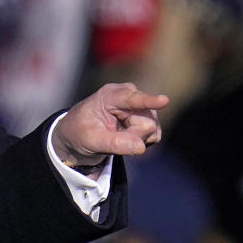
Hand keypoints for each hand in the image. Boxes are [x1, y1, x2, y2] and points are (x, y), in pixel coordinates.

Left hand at [52, 83, 167, 168]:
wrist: (78, 136)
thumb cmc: (79, 133)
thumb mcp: (90, 140)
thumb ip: (114, 143)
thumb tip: (141, 147)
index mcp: (110, 95)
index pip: (132, 98)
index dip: (148, 100)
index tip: (164, 100)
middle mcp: (129, 96)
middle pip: (147, 122)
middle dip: (132, 135)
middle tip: (110, 136)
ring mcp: (140, 107)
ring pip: (152, 129)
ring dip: (135, 139)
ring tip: (115, 135)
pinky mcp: (147, 118)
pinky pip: (154, 135)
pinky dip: (140, 142)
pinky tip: (125, 137)